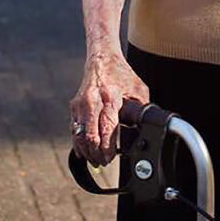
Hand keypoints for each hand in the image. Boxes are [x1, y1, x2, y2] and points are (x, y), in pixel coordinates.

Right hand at [70, 52, 148, 166]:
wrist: (101, 57)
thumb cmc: (121, 73)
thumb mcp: (138, 89)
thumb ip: (141, 108)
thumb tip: (145, 128)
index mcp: (110, 96)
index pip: (106, 128)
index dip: (107, 147)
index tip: (110, 158)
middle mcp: (92, 101)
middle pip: (90, 135)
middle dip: (96, 153)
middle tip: (103, 162)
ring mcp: (80, 104)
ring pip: (79, 135)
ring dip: (86, 151)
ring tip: (95, 160)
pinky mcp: (74, 106)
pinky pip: (74, 129)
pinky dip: (79, 142)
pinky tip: (84, 151)